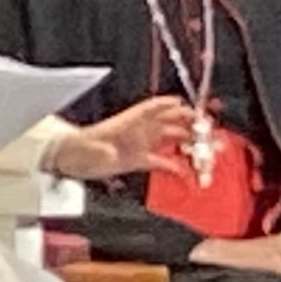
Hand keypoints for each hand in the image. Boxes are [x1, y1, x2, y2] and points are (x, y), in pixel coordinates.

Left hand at [51, 95, 199, 181]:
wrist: (69, 159)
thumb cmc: (79, 149)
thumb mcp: (89, 149)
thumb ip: (100, 151)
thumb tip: (109, 153)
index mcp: (128, 123)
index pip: (155, 108)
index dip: (174, 107)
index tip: (192, 109)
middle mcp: (139, 130)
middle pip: (170, 122)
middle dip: (191, 125)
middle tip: (210, 132)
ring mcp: (140, 144)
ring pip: (171, 139)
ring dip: (189, 144)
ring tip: (208, 150)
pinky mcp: (138, 160)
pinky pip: (162, 160)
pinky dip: (175, 166)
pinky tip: (187, 174)